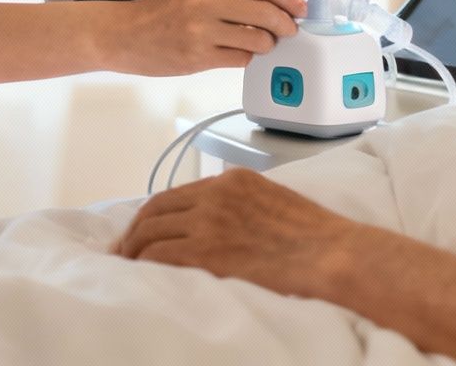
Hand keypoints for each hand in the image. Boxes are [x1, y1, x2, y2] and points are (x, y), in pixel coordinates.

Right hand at [111, 0, 308, 74]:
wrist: (121, 34)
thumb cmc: (159, 9)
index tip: (298, 6)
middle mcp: (203, 0)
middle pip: (266, 11)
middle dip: (287, 23)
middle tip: (290, 29)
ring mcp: (201, 30)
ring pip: (258, 38)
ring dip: (268, 44)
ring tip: (264, 43)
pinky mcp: (198, 57)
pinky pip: (241, 59)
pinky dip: (247, 57)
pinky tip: (239, 53)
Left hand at [116, 167, 358, 297]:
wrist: (332, 254)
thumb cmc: (316, 237)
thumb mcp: (274, 201)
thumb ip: (243, 205)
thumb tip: (226, 223)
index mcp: (232, 181)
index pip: (176, 195)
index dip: (153, 215)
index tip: (142, 230)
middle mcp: (215, 195)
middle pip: (155, 210)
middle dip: (135, 231)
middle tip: (123, 251)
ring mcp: (209, 222)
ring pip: (151, 233)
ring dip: (134, 250)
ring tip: (128, 266)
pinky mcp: (207, 251)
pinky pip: (160, 256)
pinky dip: (145, 264)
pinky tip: (141, 274)